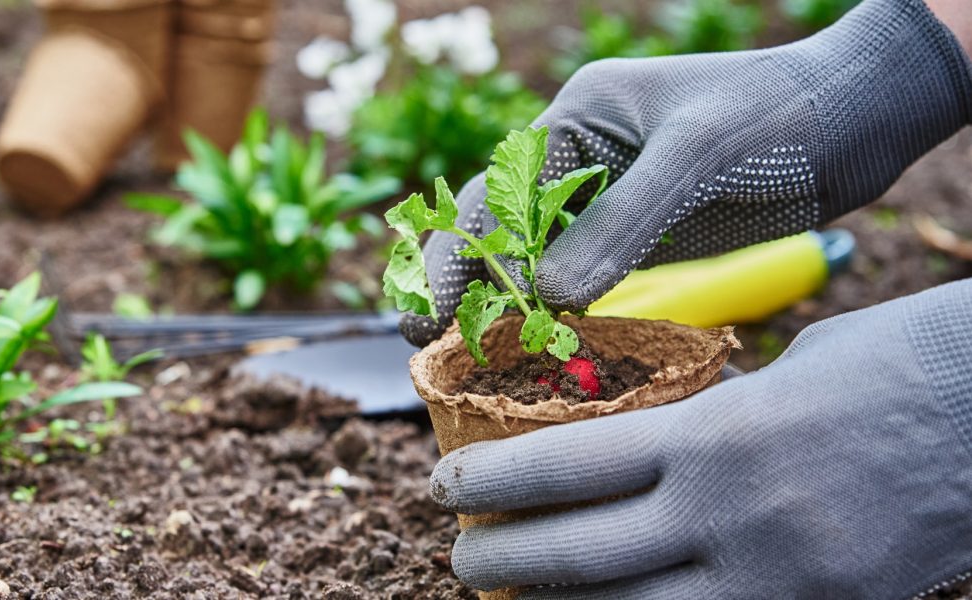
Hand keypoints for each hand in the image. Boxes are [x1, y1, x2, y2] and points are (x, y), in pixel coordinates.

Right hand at [401, 0, 971, 346]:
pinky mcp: (637, 237)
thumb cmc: (776, 115)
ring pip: (532, 258)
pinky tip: (539, 347)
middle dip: (459, 282)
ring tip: (467, 359)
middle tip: (422, 343)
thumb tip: (550, 296)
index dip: (460, 254)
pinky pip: (580, 278)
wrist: (853, 120)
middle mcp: (578, 161)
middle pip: (496, 227)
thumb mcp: (695, 158)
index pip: (495, 194)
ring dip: (501, 303)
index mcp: (575, 121)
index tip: (436, 312)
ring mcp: (606, 201)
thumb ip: (622, 224)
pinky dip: (554, 312)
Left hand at [429, 279, 971, 598]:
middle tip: (459, 557)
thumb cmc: (897, 364)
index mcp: (714, 434)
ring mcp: (780, 578)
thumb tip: (653, 446)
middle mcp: (731, 514)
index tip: (444, 483)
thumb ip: (710, 418)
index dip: (491, 480)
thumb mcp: (782, 374)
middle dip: (503, 560)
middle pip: (582, 557)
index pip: (566, 466)